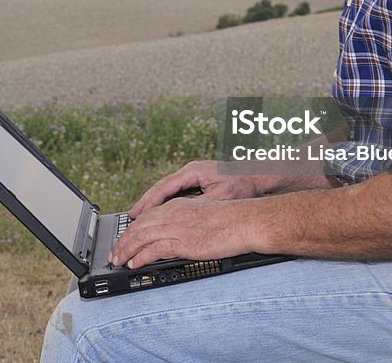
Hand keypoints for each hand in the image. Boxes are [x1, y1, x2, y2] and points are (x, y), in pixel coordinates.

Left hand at [109, 196, 252, 268]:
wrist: (244, 221)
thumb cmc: (229, 219)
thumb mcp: (201, 215)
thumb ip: (184, 222)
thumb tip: (173, 235)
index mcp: (177, 206)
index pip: (146, 217)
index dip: (131, 230)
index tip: (124, 240)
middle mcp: (173, 214)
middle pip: (139, 227)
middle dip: (123, 241)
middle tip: (114, 253)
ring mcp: (177, 228)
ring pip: (142, 238)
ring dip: (126, 250)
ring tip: (118, 260)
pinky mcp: (183, 242)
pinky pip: (154, 250)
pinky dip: (140, 257)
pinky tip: (134, 263)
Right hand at [128, 160, 284, 218]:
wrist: (260, 176)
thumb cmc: (243, 184)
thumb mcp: (221, 197)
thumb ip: (200, 206)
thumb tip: (181, 218)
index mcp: (192, 172)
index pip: (164, 187)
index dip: (149, 202)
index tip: (136, 214)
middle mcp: (190, 172)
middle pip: (161, 188)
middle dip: (146, 204)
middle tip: (131, 218)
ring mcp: (193, 176)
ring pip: (167, 191)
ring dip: (154, 205)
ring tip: (139, 219)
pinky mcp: (198, 182)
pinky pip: (175, 194)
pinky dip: (165, 204)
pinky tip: (159, 215)